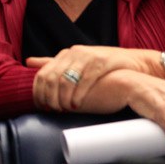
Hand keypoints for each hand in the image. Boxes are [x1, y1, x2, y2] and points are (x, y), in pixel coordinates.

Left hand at [28, 45, 153, 111]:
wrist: (136, 62)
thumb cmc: (104, 66)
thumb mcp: (76, 63)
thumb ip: (54, 63)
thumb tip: (28, 61)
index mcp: (65, 54)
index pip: (43, 73)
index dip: (39, 92)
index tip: (41, 106)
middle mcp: (74, 53)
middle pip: (52, 77)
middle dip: (50, 97)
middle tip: (53, 110)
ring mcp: (87, 57)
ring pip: (66, 79)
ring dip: (63, 98)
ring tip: (65, 110)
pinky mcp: (101, 62)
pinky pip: (84, 80)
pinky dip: (78, 94)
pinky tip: (77, 105)